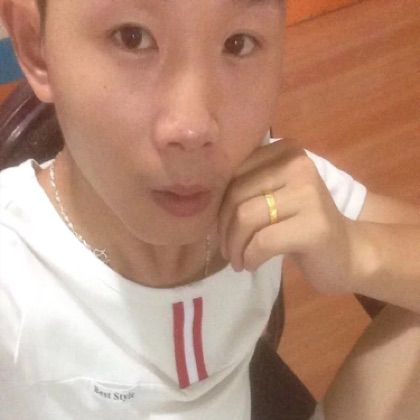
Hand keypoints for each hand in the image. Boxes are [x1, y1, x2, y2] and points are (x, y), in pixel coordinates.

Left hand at [217, 138, 357, 293]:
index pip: (233, 172)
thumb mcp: (273, 195)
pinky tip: (251, 265)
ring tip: (238, 260)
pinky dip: (250, 257)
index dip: (220, 203)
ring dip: (234, 246)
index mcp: (285, 150)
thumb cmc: (301, 224)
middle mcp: (298, 164)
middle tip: (228, 250)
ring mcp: (309, 193)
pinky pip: (263, 241)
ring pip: (246, 217)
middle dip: (224, 229)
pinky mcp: (315, 225)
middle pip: (236, 194)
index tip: (222, 226)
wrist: (345, 253)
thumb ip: (246, 186)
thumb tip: (203, 196)